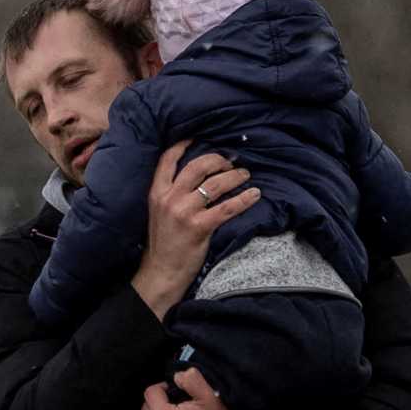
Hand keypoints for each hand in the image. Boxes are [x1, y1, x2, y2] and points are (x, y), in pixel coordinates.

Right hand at [130, 141, 259, 315]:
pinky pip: (227, 208)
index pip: (167, 160)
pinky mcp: (199, 227)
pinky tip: (254, 194)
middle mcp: (169, 198)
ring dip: (234, 177)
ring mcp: (184, 212)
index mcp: (156, 192)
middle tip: (231, 161)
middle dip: (218, 160)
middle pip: (197, 167)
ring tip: (245, 175)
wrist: (161, 271)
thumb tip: (198, 178)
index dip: (183, 145)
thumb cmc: (164, 242)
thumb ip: (171, 193)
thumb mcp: (158, 212)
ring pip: (214, 184)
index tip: (197, 138)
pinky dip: (244, 199)